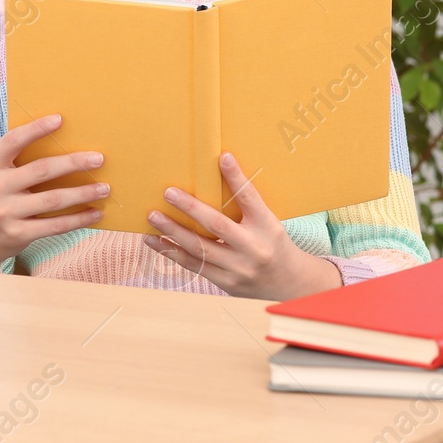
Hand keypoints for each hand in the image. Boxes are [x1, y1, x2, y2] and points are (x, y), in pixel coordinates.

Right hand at [0, 113, 109, 271]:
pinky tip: (95, 213)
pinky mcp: (18, 234)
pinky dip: (79, 219)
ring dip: (83, 192)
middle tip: (99, 158)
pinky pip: (55, 225)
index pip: (12, 141)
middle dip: (73, 163)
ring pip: (53, 199)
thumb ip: (15, 161)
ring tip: (104, 188)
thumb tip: (61, 144)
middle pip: (41, 170)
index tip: (59, 119)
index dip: (35, 129)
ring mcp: (5, 213)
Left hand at [142, 151, 341, 299]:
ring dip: (172, 232)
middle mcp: (254, 248)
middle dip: (190, 208)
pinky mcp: (226, 283)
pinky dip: (172, 252)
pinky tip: (155, 240)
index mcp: (268, 227)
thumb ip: (246, 206)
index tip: (223, 157)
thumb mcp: (269, 223)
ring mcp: (239, 269)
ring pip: (200, 248)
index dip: (236, 178)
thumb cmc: (273, 245)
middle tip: (168, 192)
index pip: (250, 199)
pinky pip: (194, 265)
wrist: (290, 284)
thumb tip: (217, 173)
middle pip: (218, 225)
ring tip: (153, 217)